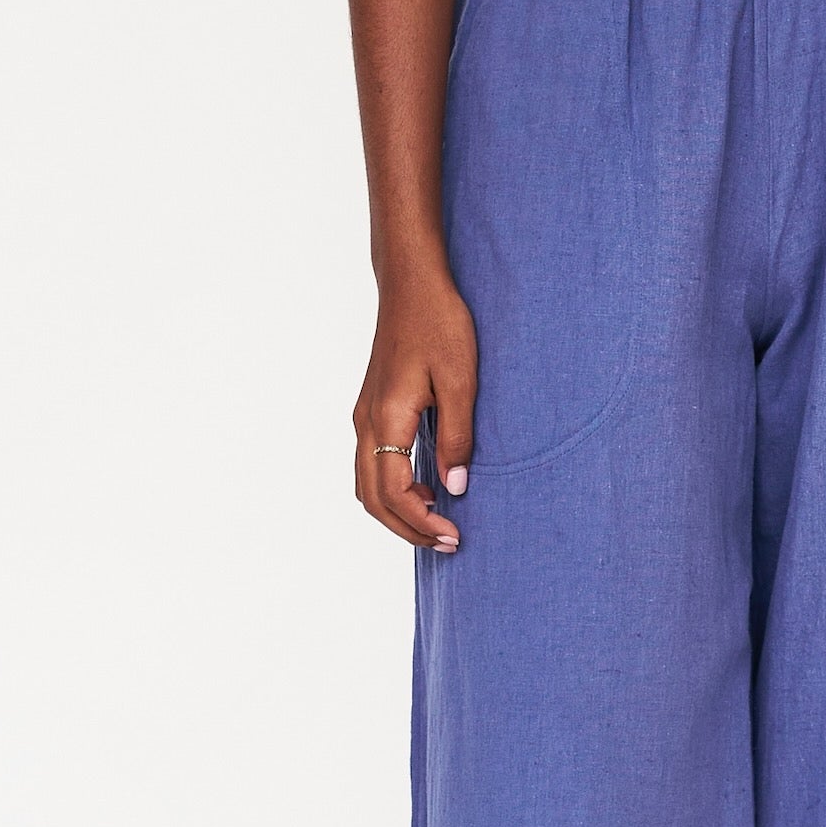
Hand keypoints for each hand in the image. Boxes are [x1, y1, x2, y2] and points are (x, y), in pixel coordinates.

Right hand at [353, 258, 478, 554]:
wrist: (412, 283)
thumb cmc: (440, 323)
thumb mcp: (460, 380)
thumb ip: (457, 437)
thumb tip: (455, 488)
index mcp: (386, 418)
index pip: (394, 492)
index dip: (422, 523)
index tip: (454, 536)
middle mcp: (366, 422)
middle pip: (372, 498)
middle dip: (407, 528)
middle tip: (448, 543)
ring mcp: (365, 415)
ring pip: (367, 484)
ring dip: (397, 511)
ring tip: (437, 522)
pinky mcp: (373, 408)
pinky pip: (372, 463)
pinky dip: (393, 488)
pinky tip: (427, 487)